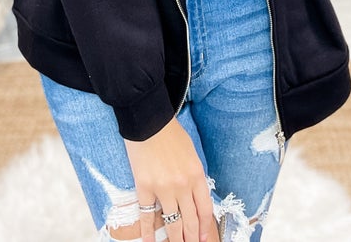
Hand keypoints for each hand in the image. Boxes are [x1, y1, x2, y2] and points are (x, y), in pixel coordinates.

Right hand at [124, 118, 214, 241]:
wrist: (149, 120)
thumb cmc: (170, 133)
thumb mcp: (190, 152)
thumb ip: (193, 175)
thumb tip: (193, 194)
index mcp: (196, 175)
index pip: (205, 209)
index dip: (206, 227)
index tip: (205, 238)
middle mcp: (183, 185)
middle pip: (191, 220)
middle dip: (193, 238)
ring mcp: (164, 189)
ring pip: (173, 223)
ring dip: (176, 240)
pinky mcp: (145, 188)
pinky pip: (147, 215)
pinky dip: (147, 232)